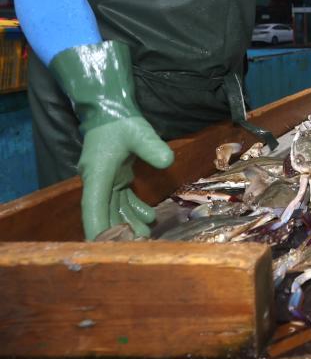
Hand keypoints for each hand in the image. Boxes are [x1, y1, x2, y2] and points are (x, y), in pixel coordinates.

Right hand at [49, 40, 173, 239]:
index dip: (98, 228)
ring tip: (146, 235)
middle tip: (136, 247)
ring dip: (127, 222)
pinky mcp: (114, 178)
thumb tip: (168, 160)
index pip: (94, 207)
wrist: (111, 110)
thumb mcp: (139, 132)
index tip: (103, 247)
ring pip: (113, 209)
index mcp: (98, 174)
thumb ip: (152, 146)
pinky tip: (149, 216)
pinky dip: (133, 209)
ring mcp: (105, 181)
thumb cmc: (121, 122)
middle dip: (117, 232)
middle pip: (103, 213)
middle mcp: (97, 181)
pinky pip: (121, 199)